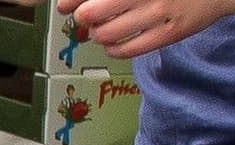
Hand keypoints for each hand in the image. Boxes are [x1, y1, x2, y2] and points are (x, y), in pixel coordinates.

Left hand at [61, 0, 234, 55]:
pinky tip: (114, 42)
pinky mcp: (169, 34)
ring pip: (106, 34)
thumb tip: (76, 1)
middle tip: (86, 15)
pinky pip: (127, 50)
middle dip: (82, 16)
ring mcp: (158, 12)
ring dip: (97, 33)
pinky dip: (113, 49)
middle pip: (91, 13)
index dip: (71, 0)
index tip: (65, 4)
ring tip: (102, 28)